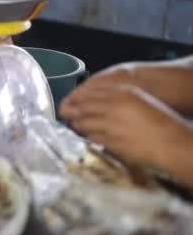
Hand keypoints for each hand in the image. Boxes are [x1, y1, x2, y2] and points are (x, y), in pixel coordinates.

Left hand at [60, 84, 190, 166]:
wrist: (169, 142)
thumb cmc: (157, 121)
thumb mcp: (138, 100)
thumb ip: (116, 96)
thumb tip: (93, 98)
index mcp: (123, 93)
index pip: (90, 92)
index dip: (76, 96)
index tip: (69, 99)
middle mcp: (115, 107)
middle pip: (83, 107)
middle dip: (72, 110)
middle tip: (65, 113)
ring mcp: (111, 125)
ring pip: (84, 123)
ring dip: (77, 124)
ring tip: (74, 124)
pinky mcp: (110, 141)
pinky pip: (92, 137)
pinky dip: (87, 136)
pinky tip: (86, 135)